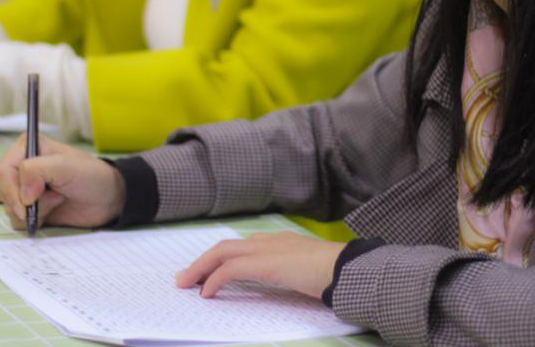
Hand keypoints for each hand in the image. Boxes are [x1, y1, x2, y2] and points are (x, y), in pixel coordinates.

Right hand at [0, 134, 125, 229]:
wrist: (108, 198)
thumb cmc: (91, 175)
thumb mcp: (65, 166)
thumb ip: (37, 170)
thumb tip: (22, 194)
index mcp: (27, 148)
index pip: (3, 170)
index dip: (13, 188)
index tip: (29, 201)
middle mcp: (23, 167)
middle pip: (4, 191)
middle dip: (28, 202)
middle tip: (55, 197)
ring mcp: (26, 189)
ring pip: (9, 209)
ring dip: (36, 210)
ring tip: (58, 199)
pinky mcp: (32, 208)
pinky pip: (18, 221)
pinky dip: (36, 220)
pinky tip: (55, 209)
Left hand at [176, 231, 344, 299]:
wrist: (349, 268)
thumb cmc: (338, 273)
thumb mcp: (310, 273)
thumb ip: (295, 274)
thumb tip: (288, 285)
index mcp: (282, 242)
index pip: (244, 246)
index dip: (222, 258)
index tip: (209, 272)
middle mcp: (271, 241)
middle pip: (226, 246)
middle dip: (203, 261)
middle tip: (185, 278)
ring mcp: (268, 250)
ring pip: (222, 253)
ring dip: (201, 268)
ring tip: (186, 284)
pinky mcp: (266, 263)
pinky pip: (231, 269)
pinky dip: (214, 279)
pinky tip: (207, 292)